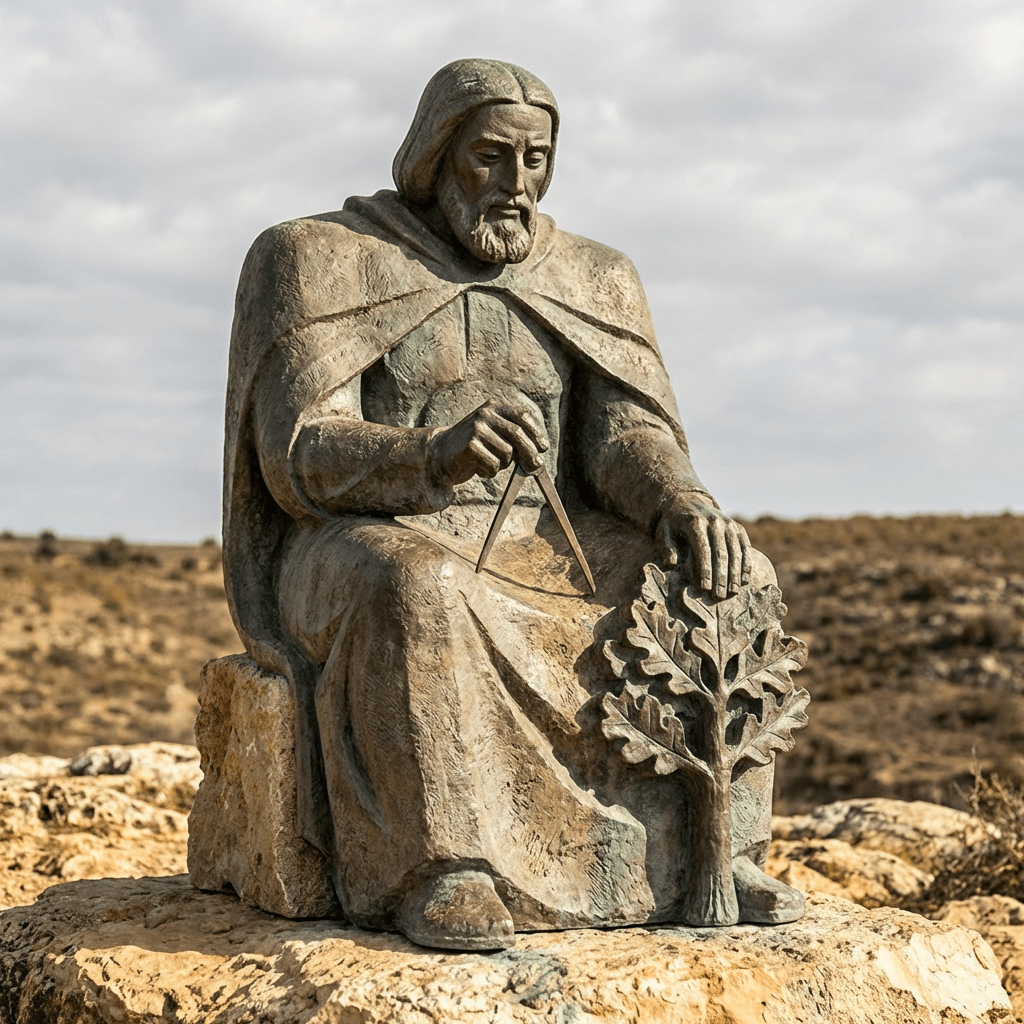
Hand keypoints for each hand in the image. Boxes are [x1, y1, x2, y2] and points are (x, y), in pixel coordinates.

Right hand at [427, 399, 549, 486]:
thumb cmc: (473, 444)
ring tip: (489, 462)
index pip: (522, 416)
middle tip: (536, 465)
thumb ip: (513, 437)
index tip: (544, 447)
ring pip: (507, 454)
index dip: (536, 433)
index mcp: (493, 406)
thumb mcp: (493, 432)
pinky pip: (494, 465)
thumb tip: (538, 452)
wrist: (440, 453)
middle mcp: (485, 414)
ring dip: (503, 464)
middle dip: (530, 452)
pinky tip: (479, 468)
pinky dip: (490, 472)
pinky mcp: (470, 446)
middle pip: (518, 434)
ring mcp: (476, 429)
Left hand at [655, 493, 750, 597]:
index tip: (705, 589)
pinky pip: (745, 547)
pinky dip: (746, 564)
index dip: (705, 571)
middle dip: (721, 577)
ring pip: (736, 552)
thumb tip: (671, 564)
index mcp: (695, 523)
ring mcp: (728, 524)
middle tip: (719, 597)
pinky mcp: (737, 528)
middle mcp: (715, 522)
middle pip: (721, 553)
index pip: (703, 550)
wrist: (688, 502)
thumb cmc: (673, 524)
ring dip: (735, 574)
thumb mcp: (663, 532)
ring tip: (732, 593)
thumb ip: (666, 548)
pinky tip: (744, 580)